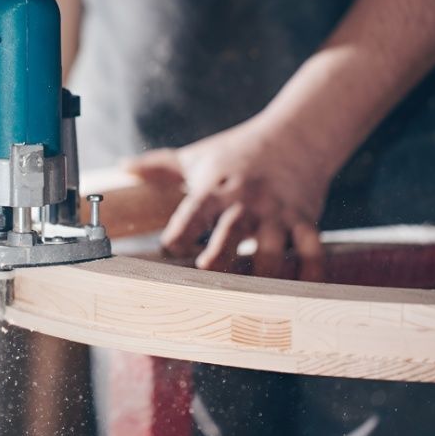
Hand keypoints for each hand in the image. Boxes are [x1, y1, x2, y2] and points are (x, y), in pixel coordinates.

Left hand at [126, 120, 332, 279]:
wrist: (297, 134)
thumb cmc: (240, 150)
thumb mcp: (199, 156)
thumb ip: (160, 166)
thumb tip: (123, 167)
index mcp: (215, 189)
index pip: (192, 213)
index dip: (178, 234)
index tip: (168, 250)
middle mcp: (246, 202)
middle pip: (231, 233)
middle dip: (219, 257)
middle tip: (207, 278)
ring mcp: (277, 213)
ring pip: (272, 250)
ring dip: (262, 276)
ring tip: (251, 301)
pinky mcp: (305, 220)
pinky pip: (311, 251)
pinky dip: (310, 274)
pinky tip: (301, 295)